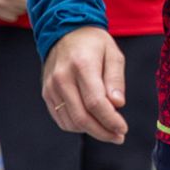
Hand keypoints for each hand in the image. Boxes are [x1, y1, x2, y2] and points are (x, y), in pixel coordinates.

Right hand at [42, 26, 127, 143]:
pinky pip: (61, 119)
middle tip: (118, 137)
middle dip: (102, 132)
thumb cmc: (94, 43)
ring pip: (71, 122)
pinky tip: (92, 123)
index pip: (96, 102)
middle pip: (82, 117)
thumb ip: (116, 79)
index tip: (123, 129)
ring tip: (108, 131)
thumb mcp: (113, 54)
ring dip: (91, 131)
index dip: (110, 120)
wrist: (64, 32)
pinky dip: (77, 126)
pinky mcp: (46, 94)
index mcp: (82, 66)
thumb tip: (118, 104)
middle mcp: (62, 78)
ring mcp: (51, 88)